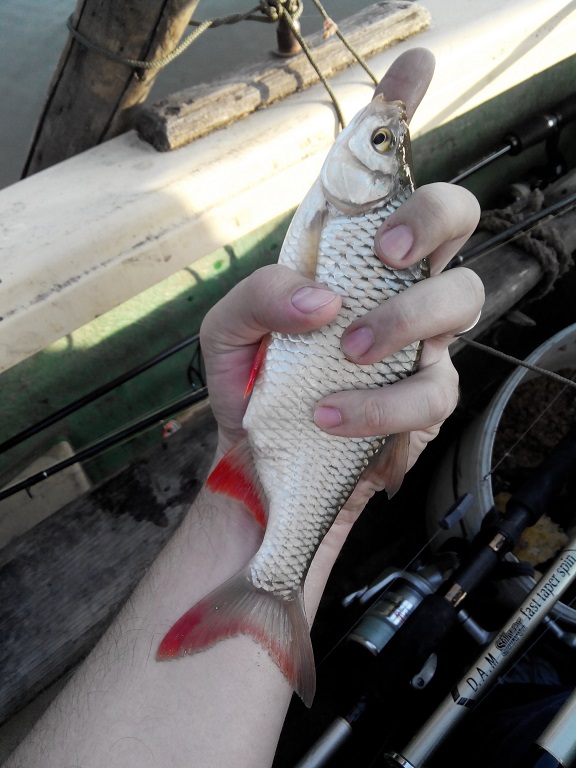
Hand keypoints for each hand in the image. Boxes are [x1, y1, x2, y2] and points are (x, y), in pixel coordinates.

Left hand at [200, 48, 483, 552]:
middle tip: (384, 251)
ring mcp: (421, 339)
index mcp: (349, 254)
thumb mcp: (226, 332)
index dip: (405, 114)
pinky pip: (430, 390)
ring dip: (404, 318)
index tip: (416, 64)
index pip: (386, 174)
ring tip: (347, 351)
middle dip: (431, 216)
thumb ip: (257, 295)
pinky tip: (330, 415)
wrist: (259, 458)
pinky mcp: (425, 399)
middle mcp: (396, 283)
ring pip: (462, 296)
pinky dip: (378, 404)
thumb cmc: (251, 383)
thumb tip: (322, 299)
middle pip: (457, 216)